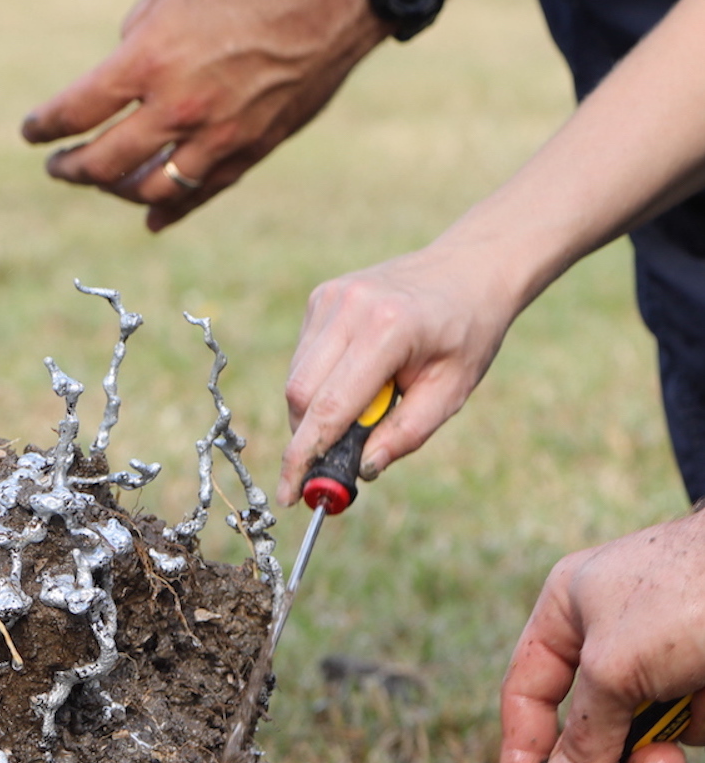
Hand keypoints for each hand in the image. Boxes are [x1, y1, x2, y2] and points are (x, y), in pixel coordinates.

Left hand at [21, 0, 383, 231]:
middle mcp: (177, 108)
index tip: (32, 132)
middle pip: (103, 164)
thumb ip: (133, 40)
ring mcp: (214, 138)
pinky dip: (169, 210)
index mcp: (149, 61)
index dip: (44, 126)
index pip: (76, 110)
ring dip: (116, 191)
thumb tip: (115, 78)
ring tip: (103, 182)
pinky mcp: (247, 152)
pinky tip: (151, 216)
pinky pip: (198, 195)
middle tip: (58, 166)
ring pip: (148, 190)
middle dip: (71, 169)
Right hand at [275, 238, 518, 506]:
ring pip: (295, 379)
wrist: (470, 269)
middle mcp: (349, 308)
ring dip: (315, 411)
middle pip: (300, 395)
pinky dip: (319, 384)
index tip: (292, 493)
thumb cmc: (466, 333)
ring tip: (364, 405)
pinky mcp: (320, 298)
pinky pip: (302, 359)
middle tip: (334, 458)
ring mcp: (330, 299)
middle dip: (309, 437)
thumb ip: (405, 434)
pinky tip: (356, 377)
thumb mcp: (451, 391)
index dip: (305, 457)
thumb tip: (361, 470)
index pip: (329, 407)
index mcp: (388, 329)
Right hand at [499, 514, 704, 762]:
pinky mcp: (698, 679)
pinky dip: (682, 739)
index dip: (520, 746)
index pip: (527, 688)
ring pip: (631, 731)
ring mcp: (659, 659)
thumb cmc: (690, 593)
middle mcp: (609, 634)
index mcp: (568, 609)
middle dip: (592, 756)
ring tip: (663, 762)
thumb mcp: (615, 665)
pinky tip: (697, 717)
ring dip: (643, 756)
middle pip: (581, 717)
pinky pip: (677, 727)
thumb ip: (582, 730)